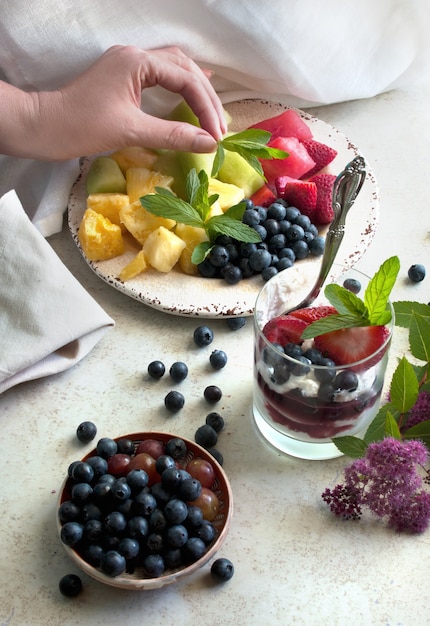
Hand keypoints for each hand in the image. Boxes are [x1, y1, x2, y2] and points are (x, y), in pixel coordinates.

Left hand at [1, 45, 226, 159]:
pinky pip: (161, 74)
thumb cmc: (83, 127)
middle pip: (184, 67)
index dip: (205, 108)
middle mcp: (135, 55)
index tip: (217, 135)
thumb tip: (209, 143)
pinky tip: (191, 92)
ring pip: (174, 67)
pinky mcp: (123, 76)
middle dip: (205, 97)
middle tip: (219, 127)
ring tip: (212, 112)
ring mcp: (128, 63)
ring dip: (195, 89)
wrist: (45, 126)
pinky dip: (180, 85)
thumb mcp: (131, 132)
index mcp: (137, 62)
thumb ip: (173, 135)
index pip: (185, 79)